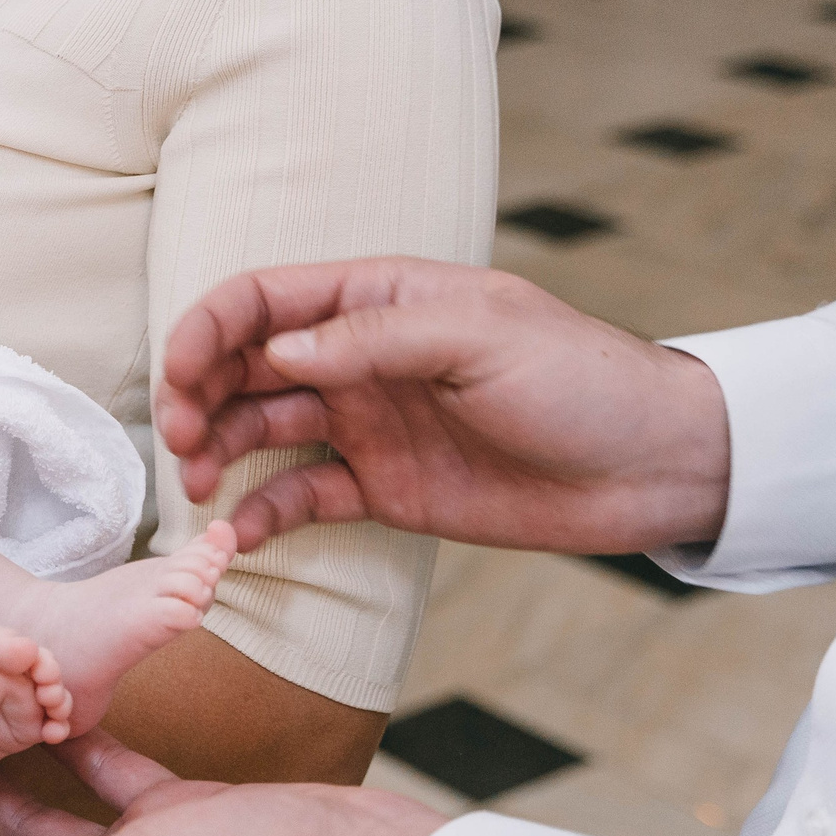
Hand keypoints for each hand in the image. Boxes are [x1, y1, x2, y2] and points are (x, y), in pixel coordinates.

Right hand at [157, 258, 730, 554]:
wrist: (654, 465)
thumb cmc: (582, 379)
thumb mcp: (481, 336)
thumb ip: (374, 340)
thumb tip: (277, 351)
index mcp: (376, 300)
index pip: (260, 301)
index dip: (206, 330)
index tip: (180, 376)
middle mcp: (356, 358)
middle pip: (242, 367)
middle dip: (195, 398)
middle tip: (181, 442)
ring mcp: (364, 424)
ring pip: (258, 430)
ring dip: (216, 453)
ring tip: (199, 487)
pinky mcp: (380, 489)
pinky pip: (298, 497)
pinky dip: (259, 514)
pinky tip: (237, 535)